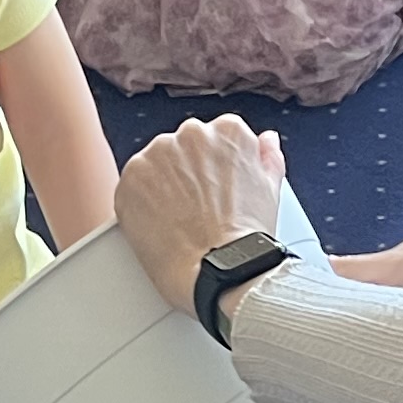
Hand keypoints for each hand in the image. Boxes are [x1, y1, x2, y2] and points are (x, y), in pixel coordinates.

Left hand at [117, 114, 286, 312]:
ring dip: (161, 187)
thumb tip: (265, 140)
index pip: (214, 138)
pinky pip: (131, 186)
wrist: (220, 271)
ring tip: (179, 220)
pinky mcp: (130, 179)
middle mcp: (190, 134)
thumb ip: (267, 156)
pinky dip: (140, 204)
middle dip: (186, 174)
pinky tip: (160, 226)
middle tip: (196, 208)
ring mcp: (157, 155)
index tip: (213, 189)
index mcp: (227, 131)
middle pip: (182, 148)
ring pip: (155, 165)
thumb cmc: (246, 238)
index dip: (214, 168)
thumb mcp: (272, 190)